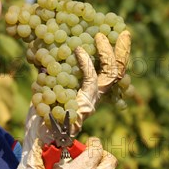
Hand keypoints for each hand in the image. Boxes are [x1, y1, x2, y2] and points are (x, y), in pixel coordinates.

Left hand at [17, 31, 130, 168]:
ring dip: (107, 54)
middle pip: (118, 73)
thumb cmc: (45, 110)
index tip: (120, 35)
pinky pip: (89, 78)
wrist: (43, 135)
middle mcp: (97, 96)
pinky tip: (78, 50)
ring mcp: (92, 99)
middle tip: (124, 33)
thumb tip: (47, 48)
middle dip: (123, 52)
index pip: (112, 71)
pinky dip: (85, 62)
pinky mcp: (83, 102)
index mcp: (93, 91)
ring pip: (111, 75)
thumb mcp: (53, 85)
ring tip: (99, 36)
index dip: (118, 54)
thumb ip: (57, 70)